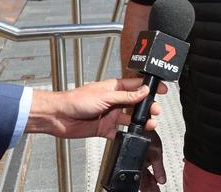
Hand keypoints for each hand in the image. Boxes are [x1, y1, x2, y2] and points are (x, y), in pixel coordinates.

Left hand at [26, 78, 167, 139]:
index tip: (162, 90)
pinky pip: (119, 132)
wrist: (59, 117)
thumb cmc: (77, 100)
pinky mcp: (105, 128)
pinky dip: (127, 134)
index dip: (150, 87)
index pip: (137, 86)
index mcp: (115, 88)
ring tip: (150, 124)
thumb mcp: (106, 96)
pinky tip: (133, 135)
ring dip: (141, 121)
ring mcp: (110, 115)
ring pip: (130, 118)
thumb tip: (144, 91)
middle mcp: (114, 101)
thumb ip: (126, 96)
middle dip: (148, 107)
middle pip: (136, 103)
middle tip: (155, 110)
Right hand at [140, 130, 165, 191]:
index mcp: (138, 165)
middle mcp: (136, 164)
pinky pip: (144, 169)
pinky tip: (154, 178)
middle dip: (150, 188)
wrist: (143, 124)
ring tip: (155, 189)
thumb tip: (162, 180)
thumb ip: (159, 168)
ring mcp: (138, 160)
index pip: (143, 184)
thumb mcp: (156, 153)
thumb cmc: (146, 133)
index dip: (150, 190)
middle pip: (143, 181)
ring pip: (143, 177)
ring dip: (149, 183)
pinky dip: (150, 175)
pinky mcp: (141, 156)